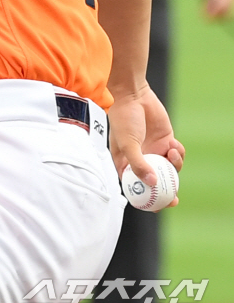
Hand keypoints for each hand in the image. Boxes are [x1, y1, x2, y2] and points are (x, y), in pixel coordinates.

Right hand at [108, 85, 184, 207]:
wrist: (134, 95)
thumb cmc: (123, 118)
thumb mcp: (127, 144)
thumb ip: (138, 164)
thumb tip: (152, 182)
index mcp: (126, 164)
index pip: (137, 187)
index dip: (147, 199)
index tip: (158, 206)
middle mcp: (141, 160)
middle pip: (156, 183)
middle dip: (167, 192)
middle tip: (175, 198)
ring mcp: (154, 151)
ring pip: (169, 170)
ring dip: (174, 166)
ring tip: (171, 153)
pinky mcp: (166, 142)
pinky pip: (176, 156)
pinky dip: (178, 154)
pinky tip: (173, 145)